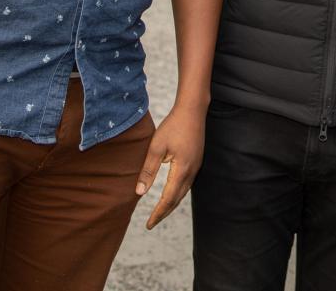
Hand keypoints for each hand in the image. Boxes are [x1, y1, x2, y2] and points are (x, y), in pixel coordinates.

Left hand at [135, 105, 205, 229]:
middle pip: (177, 199)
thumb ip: (148, 170)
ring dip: (171, 204)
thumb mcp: (156, 147)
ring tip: (160, 212)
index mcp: (182, 170)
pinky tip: (171, 193)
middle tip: (152, 222)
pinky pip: (187, 184)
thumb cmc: (173, 126)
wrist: (193, 110)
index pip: (168, 199)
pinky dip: (178, 193)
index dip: (158, 213)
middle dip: (164, 212)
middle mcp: (192, 171)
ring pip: (183, 192)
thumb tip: (139, 192)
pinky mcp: (197, 161)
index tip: (148, 224)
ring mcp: (196, 166)